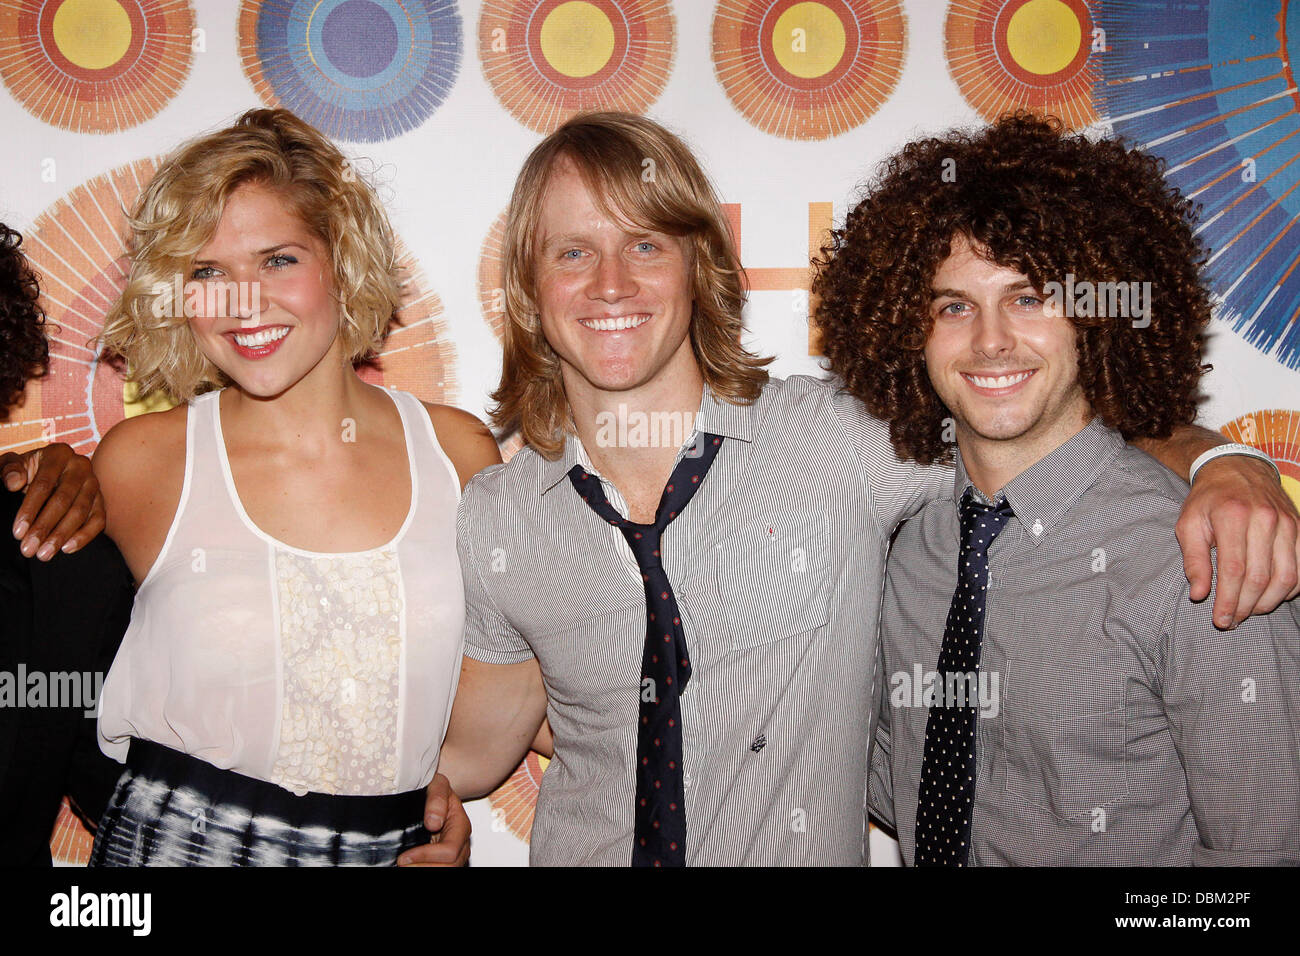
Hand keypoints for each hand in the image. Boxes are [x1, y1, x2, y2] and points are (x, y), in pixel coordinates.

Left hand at [1, 443, 104, 559]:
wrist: (46, 474)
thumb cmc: (26, 471)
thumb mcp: (12, 466)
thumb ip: (9, 470)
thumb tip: (14, 483)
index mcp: (59, 453)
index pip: (44, 484)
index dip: (30, 510)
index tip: (17, 532)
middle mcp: (81, 466)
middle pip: (63, 500)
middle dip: (45, 527)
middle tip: (29, 550)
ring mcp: (94, 483)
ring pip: (81, 512)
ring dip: (62, 536)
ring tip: (44, 554)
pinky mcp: (102, 500)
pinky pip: (98, 520)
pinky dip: (84, 536)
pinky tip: (66, 549)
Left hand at [397, 773, 470, 865]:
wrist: (435, 793)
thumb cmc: (436, 789)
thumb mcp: (437, 784)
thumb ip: (437, 798)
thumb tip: (434, 822)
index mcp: (461, 825)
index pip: (449, 850)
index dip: (426, 856)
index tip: (404, 857)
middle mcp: (462, 843)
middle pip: (449, 866)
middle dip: (422, 867)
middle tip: (401, 863)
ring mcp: (456, 854)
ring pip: (444, 870)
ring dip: (422, 869)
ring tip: (405, 865)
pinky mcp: (445, 859)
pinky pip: (438, 867)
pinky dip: (423, 867)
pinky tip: (411, 864)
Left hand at [1177, 455, 1299, 627]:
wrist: (1237, 469)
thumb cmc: (1208, 500)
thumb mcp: (1189, 524)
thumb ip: (1193, 560)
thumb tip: (1199, 594)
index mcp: (1233, 516)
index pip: (1234, 570)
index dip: (1228, 600)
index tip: (1220, 619)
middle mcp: (1265, 519)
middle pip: (1260, 577)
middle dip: (1246, 606)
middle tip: (1232, 620)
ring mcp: (1287, 524)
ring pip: (1286, 576)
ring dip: (1268, 602)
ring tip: (1250, 611)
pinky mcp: (1299, 528)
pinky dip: (1288, 589)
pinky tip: (1270, 596)